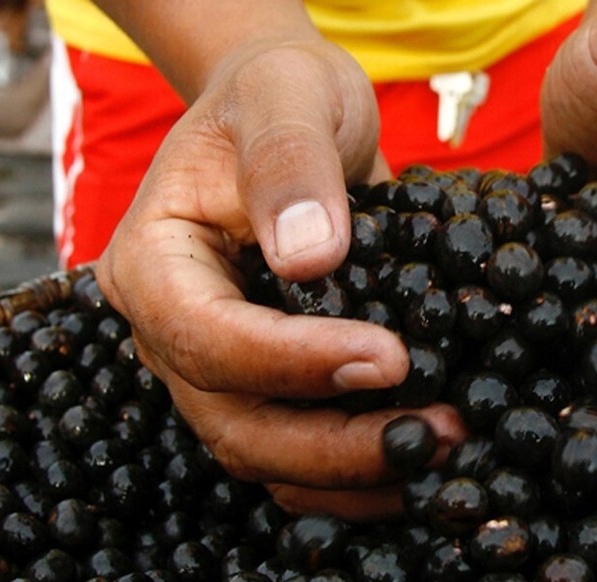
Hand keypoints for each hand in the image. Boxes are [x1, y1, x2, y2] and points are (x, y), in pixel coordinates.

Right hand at [95, 38, 466, 520]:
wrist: (289, 116)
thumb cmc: (280, 95)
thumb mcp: (286, 95)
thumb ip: (289, 164)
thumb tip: (311, 258)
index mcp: (154, 263)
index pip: (208, 337)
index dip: (295, 362)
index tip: (390, 357)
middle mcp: (172, 330)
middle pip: (236, 424)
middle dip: (337, 446)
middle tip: (436, 434)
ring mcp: (216, 365)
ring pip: (267, 455)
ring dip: (354, 471)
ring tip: (442, 450)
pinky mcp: (265, 381)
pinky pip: (297, 449)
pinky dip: (355, 469)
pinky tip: (419, 458)